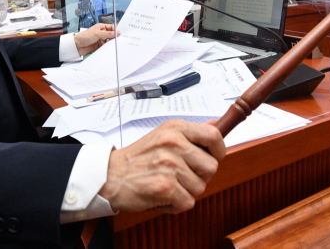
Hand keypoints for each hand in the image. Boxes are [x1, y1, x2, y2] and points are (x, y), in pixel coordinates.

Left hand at [74, 23, 117, 55]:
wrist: (77, 45)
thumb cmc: (85, 36)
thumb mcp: (97, 33)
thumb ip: (108, 34)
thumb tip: (117, 33)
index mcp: (101, 27)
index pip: (111, 27)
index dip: (116, 30)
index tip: (121, 33)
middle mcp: (101, 33)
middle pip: (111, 35)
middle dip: (115, 37)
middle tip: (120, 40)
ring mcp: (101, 39)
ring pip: (109, 41)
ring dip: (112, 43)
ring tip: (116, 45)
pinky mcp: (99, 46)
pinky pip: (106, 46)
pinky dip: (108, 47)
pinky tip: (111, 48)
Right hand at [99, 120, 225, 213]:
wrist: (110, 176)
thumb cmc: (137, 158)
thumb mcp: (162, 135)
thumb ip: (189, 132)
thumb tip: (214, 125)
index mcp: (175, 129)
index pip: (213, 136)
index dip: (218, 151)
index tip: (212, 157)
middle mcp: (173, 143)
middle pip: (211, 166)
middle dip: (199, 176)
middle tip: (181, 175)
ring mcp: (169, 164)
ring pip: (200, 187)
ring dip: (186, 191)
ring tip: (168, 184)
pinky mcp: (165, 186)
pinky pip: (187, 202)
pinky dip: (176, 204)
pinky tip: (162, 195)